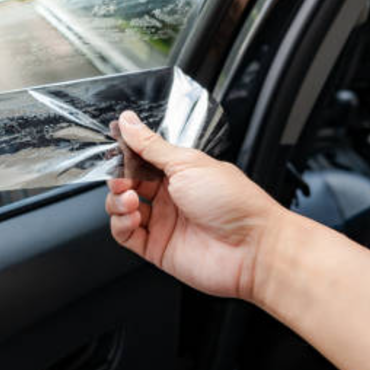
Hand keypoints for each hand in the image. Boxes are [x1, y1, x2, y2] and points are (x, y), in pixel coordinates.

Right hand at [105, 111, 286, 300]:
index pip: (142, 159)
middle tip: (122, 178)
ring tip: (129, 198)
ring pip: (121, 208)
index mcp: (181, 171)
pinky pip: (125, 235)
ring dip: (117, 201)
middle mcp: (171, 196)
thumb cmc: (234, 203)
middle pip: (128, 183)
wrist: (253, 248)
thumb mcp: (188, 163)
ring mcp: (163, 222)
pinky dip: (120, 224)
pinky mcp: (157, 247)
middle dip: (118, 178)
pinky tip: (133, 217)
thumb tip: (129, 122)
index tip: (115, 149)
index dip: (126, 155)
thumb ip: (152, 145)